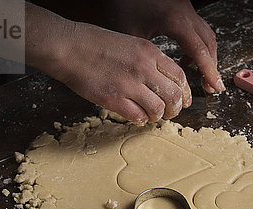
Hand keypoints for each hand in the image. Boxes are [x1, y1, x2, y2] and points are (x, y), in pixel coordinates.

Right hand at [46, 21, 191, 124]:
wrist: (67, 47)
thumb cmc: (93, 44)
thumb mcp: (129, 43)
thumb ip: (147, 61)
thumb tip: (160, 81)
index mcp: (149, 52)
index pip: (180, 76)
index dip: (185, 92)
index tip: (184, 101)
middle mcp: (143, 68)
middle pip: (174, 95)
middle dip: (176, 109)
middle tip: (170, 113)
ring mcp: (129, 85)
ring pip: (159, 109)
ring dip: (157, 116)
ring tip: (151, 116)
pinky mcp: (114, 99)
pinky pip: (138, 117)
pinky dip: (141, 120)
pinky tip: (136, 117)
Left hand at [102, 0, 223, 93]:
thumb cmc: (124, 4)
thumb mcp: (130, 34)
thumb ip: (144, 57)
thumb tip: (150, 82)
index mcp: (175, 21)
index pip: (199, 51)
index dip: (209, 71)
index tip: (216, 87)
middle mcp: (186, 14)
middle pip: (208, 44)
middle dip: (212, 67)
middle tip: (212, 88)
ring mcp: (186, 10)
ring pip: (206, 36)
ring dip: (206, 57)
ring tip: (202, 78)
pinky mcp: (183, 10)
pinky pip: (198, 31)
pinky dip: (198, 47)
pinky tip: (186, 61)